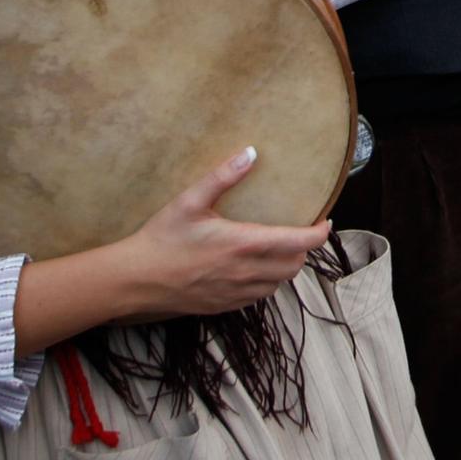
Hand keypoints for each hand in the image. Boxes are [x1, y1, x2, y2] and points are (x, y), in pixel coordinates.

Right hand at [117, 147, 331, 320]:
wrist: (135, 280)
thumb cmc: (161, 238)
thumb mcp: (190, 201)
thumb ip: (223, 177)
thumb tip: (250, 153)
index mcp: (243, 244)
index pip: (299, 243)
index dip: (319, 234)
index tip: (325, 222)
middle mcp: (246, 272)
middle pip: (295, 265)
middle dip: (303, 249)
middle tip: (298, 232)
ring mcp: (236, 293)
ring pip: (278, 284)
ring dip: (285, 267)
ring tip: (277, 249)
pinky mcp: (224, 306)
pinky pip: (258, 297)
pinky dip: (266, 282)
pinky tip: (253, 268)